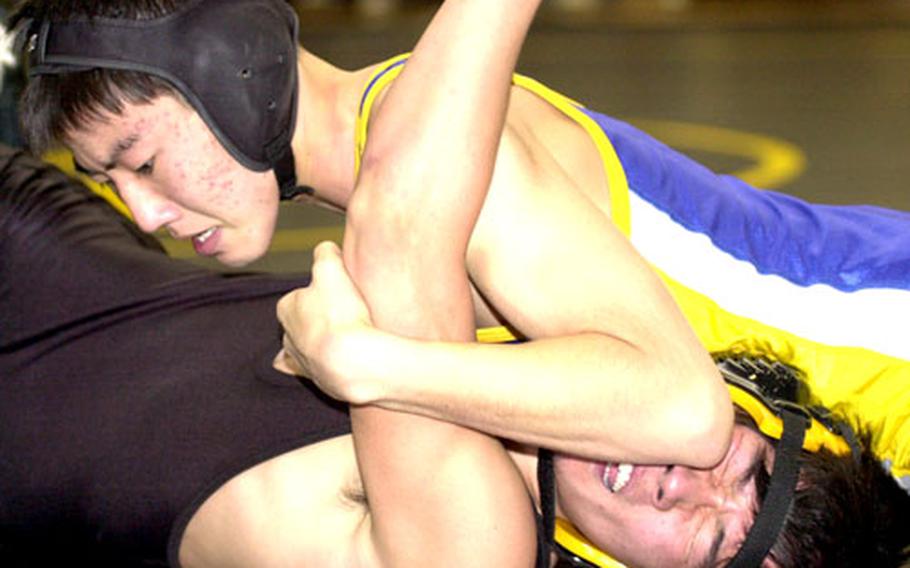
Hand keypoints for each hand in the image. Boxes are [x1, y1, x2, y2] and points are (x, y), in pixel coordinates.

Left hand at [273, 241, 377, 401]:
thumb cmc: (340, 316)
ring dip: (320, 341)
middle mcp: (288, 336)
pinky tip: (324, 363)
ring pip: (306, 346)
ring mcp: (302, 361)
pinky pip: (312, 370)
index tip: (338, 292)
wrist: (354, 362)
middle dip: (318, 317)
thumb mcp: (331, 269)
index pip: (299, 294)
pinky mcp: (318, 380)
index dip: (320, 292)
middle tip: (345, 313)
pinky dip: (316, 366)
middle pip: (303, 321)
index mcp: (286, 308)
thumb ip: (325, 253)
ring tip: (347, 337)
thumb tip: (325, 248)